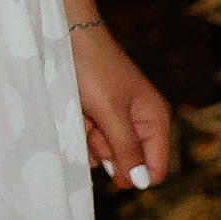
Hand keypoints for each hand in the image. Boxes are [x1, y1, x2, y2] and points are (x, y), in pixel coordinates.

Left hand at [73, 22, 172, 190]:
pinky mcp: (97, 116)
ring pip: (104, 153)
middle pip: (125, 163)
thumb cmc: (92, 69)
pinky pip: (89, 139)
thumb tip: (142, 183)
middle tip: (96, 124)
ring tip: (85, 112)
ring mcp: (116, 120)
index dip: (132, 173)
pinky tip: (76, 110)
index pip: (154, 169)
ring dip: (89, 139)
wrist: (65, 36)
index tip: (109, 157)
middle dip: (106, 149)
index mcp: (155, 120)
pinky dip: (79, 129)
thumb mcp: (110, 111)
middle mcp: (140, 123)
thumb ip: (127, 148)